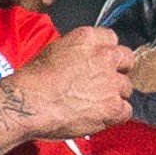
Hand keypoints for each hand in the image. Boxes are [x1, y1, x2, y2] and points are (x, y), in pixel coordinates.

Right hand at [13, 28, 139, 141]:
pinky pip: (126, 110)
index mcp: (87, 38)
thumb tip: (85, 61)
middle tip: (104, 82)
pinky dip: (115, 115)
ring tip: (95, 103)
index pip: (112, 38)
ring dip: (115, 95)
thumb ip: (78, 52)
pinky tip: (99, 116)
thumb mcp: (55, 50)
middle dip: (118, 70)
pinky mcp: (114, 106)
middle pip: (126, 59)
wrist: (29, 103)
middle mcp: (104, 57)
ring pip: (126, 88)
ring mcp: (111, 82)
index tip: (103, 61)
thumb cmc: (34, 81)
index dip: (107, 52)